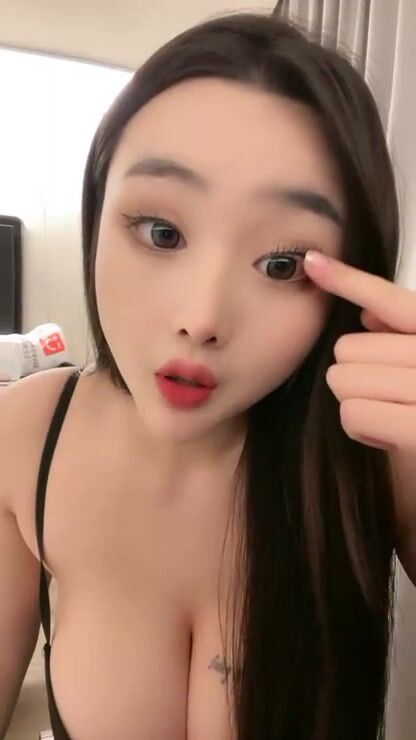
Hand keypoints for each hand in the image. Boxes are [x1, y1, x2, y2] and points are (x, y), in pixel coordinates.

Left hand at [304, 250, 415, 556]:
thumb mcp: (415, 392)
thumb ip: (401, 347)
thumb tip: (364, 309)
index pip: (399, 303)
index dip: (353, 280)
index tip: (313, 261)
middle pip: (354, 349)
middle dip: (355, 379)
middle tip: (387, 408)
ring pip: (347, 379)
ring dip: (356, 407)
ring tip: (389, 428)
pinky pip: (356, 412)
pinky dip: (361, 431)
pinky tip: (383, 444)